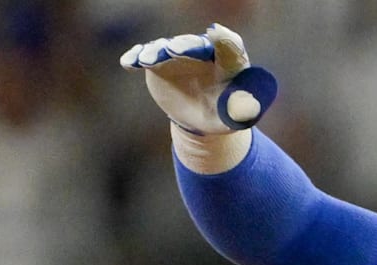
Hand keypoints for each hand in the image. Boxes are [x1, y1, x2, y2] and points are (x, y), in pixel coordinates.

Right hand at [120, 23, 276, 134]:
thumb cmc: (227, 113)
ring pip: (166, 48)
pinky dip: (136, 57)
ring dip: (156, 51)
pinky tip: (129, 63)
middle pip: (193, 44)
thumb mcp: (240, 116)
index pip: (230, 46)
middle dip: (184, 45)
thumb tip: (247, 109)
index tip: (216, 34)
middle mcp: (203, 52)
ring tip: (148, 59)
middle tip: (173, 48)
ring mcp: (178, 55)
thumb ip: (244, 110)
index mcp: (230, 61)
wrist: (205, 118)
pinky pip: (144, 56)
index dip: (224, 40)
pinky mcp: (158, 64)